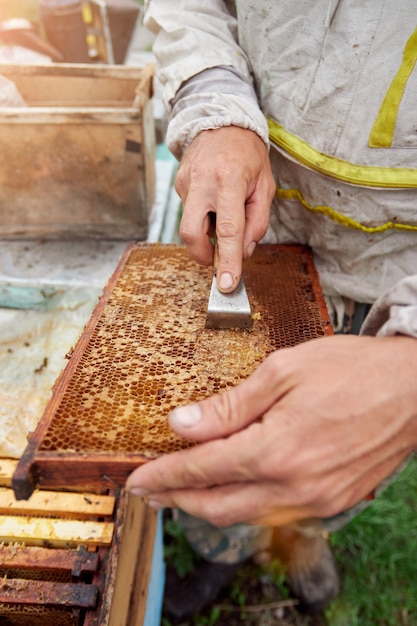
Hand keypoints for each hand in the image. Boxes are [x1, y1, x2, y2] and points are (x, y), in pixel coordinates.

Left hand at [126, 335, 416, 526]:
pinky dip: (245, 504)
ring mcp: (316, 499)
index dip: (164, 476)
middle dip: (178, 500)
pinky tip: (235, 489)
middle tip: (151, 492)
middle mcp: (295, 485)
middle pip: (218, 505)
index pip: (202, 469)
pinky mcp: (333, 501)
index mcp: (277, 449)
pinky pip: (276, 512)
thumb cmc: (350, 369)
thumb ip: (229, 404)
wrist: (411, 388)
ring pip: (246, 515)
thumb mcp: (282, 371)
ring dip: (210, 506)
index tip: (137, 480)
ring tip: (185, 492)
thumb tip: (182, 424)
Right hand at [175, 126, 274, 291]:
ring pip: (189, 225)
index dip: (227, 260)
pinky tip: (213, 201)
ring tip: (222, 214)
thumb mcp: (265, 186)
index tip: (226, 284)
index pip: (228, 230)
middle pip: (191, 233)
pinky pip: (189, 211)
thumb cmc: (249, 156)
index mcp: (229, 180)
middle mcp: (203, 181)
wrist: (222, 120)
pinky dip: (202, 216)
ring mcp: (185, 182)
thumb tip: (243, 251)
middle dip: (202, 255)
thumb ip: (257, 222)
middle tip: (217, 259)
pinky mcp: (178, 183)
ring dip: (206, 232)